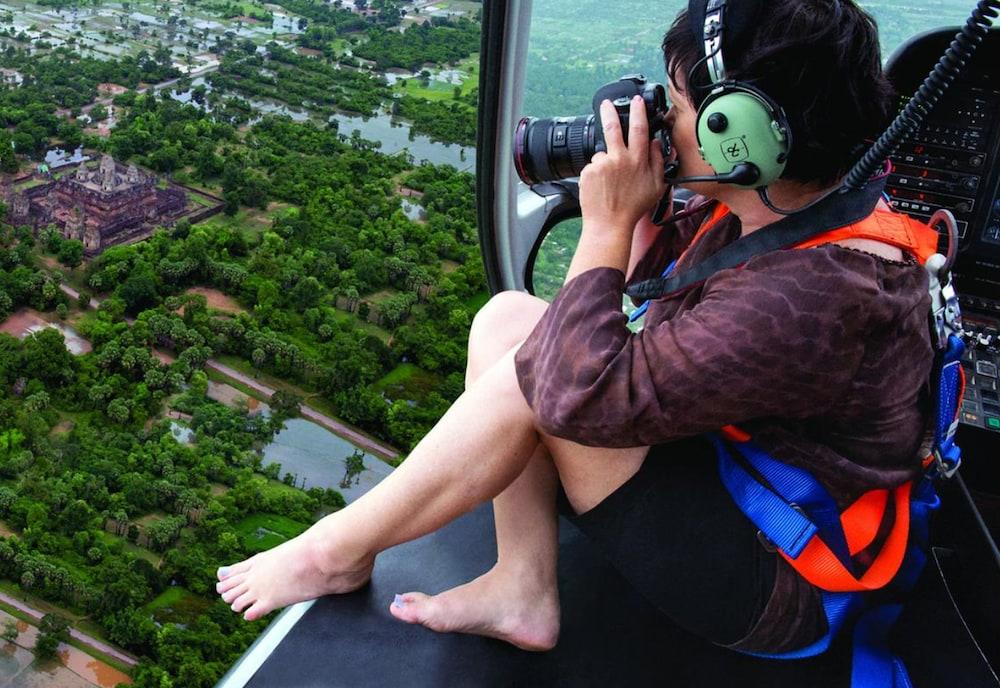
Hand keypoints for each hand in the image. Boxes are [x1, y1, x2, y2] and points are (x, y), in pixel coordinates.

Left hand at [579, 96, 666, 234]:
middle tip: (606, 103)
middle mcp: (619, 158)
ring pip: (602, 154)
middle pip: (613, 127)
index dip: (638, 111)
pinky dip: (596, 175)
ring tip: (609, 182)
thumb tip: (655, 144)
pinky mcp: (588, 171)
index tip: (636, 100)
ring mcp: (602, 164)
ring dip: (605, 163)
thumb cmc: (633, 209)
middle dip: (610, 111)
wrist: (609, 224)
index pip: (639, 128)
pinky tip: (601, 187)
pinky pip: (592, 167)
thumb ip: (658, 161)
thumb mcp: (657, 186)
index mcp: (638, 160)